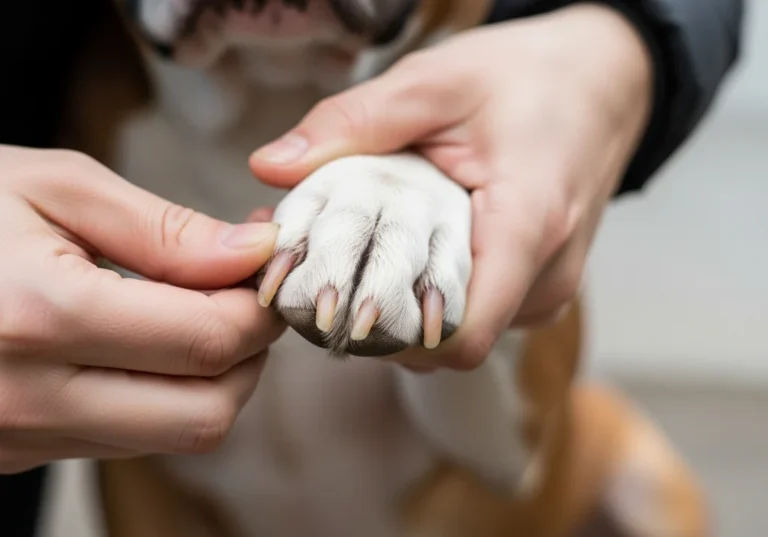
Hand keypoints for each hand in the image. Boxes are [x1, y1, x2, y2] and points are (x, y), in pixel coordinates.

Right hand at [0, 145, 284, 472]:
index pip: (210, 339)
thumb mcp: (52, 188)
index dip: (261, 304)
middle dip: (250, 352)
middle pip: (208, 410)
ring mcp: (20, 437)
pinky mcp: (15, 452)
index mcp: (42, 317)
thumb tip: (252, 254)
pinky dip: (165, 394)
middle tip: (244, 292)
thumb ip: (163, 229)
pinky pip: (129, 438)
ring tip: (199, 310)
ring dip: (213, 377)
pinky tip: (150, 343)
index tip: (271, 264)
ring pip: (176, 434)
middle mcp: (31, 398)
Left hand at [248, 4, 651, 369]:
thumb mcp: (437, 80)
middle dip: (381, 315)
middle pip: (446, 341)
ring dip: (406, 305)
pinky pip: (477, 313)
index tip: (335, 297)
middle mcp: (546, 276)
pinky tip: (415, 251)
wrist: (603, 82)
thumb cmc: (531, 78)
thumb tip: (270, 166)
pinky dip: (435, 294)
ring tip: (373, 251)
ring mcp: (548, 289)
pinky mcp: (540, 288)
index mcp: (527, 226)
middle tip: (332, 266)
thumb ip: (353, 122)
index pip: (460, 337)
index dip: (388, 332)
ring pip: (458, 333)